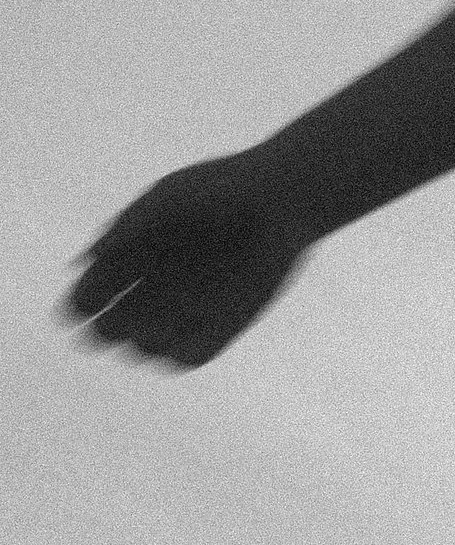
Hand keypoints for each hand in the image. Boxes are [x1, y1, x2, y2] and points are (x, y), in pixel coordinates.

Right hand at [57, 157, 315, 372]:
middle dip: (106, 330)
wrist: (283, 196)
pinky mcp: (223, 326)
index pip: (86, 298)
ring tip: (169, 310)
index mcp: (131, 259)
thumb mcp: (171, 197)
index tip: (88, 300)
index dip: (79, 305)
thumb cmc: (223, 187)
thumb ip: (131, 224)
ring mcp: (187, 310)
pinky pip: (189, 357)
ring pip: (145, 348)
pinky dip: (181, 353)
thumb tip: (89, 259)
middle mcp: (153, 288)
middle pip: (108, 331)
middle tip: (126, 312)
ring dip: (145, 340)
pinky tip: (195, 326)